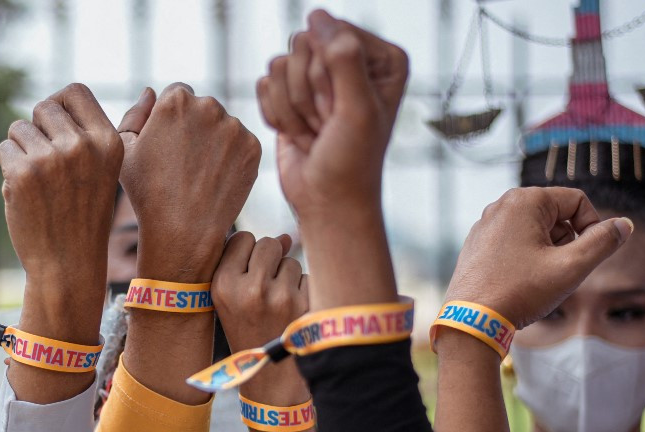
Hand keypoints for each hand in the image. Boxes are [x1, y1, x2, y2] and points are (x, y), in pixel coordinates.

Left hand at [0, 83, 122, 309]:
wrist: (69, 264)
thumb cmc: (82, 217)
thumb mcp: (102, 172)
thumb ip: (84, 137)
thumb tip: (52, 103)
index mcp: (108, 142)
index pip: (75, 91)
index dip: (59, 105)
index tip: (55, 128)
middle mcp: (83, 146)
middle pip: (44, 106)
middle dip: (38, 129)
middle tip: (45, 163)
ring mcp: (52, 159)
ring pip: (19, 128)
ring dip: (21, 150)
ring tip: (38, 182)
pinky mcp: (23, 173)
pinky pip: (4, 149)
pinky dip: (8, 168)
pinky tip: (25, 193)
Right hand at [117, 83, 261, 282]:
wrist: (183, 230)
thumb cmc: (148, 193)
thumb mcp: (125, 151)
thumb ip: (134, 114)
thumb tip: (150, 92)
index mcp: (175, 100)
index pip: (178, 94)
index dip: (171, 120)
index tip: (169, 145)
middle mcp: (208, 106)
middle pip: (204, 107)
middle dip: (196, 127)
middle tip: (185, 163)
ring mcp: (234, 127)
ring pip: (224, 126)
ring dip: (215, 141)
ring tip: (200, 174)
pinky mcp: (252, 147)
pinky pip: (241, 144)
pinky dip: (232, 157)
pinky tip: (215, 179)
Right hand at [212, 232, 308, 401]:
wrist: (270, 379)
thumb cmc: (248, 332)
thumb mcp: (230, 301)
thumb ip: (247, 263)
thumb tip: (286, 237)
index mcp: (223, 286)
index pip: (243, 237)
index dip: (248, 252)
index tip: (247, 272)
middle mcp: (250, 289)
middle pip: (269, 243)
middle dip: (271, 260)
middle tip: (266, 288)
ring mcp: (280, 297)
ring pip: (291, 261)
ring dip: (288, 278)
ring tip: (277, 306)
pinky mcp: (304, 305)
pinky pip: (308, 278)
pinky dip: (303, 292)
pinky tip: (292, 313)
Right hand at [258, 10, 407, 221]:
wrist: (327, 201)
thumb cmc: (351, 161)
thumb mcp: (357, 111)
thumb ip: (343, 60)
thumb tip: (317, 17)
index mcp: (381, 57)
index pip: (332, 34)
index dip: (328, 77)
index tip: (341, 113)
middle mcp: (350, 59)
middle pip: (302, 44)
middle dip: (308, 94)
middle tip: (327, 125)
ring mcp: (318, 76)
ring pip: (279, 65)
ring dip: (293, 109)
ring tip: (315, 132)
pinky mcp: (290, 93)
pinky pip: (264, 85)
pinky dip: (277, 116)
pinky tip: (299, 135)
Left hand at [445, 187, 632, 329]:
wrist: (472, 320)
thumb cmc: (519, 291)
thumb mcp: (571, 267)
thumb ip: (603, 242)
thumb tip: (624, 225)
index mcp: (524, 200)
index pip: (577, 201)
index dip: (592, 227)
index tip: (588, 256)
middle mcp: (501, 206)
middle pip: (556, 215)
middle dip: (566, 242)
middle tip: (558, 271)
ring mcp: (486, 225)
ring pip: (535, 231)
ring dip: (547, 252)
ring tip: (536, 279)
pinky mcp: (477, 245)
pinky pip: (514, 243)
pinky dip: (526, 259)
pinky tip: (519, 282)